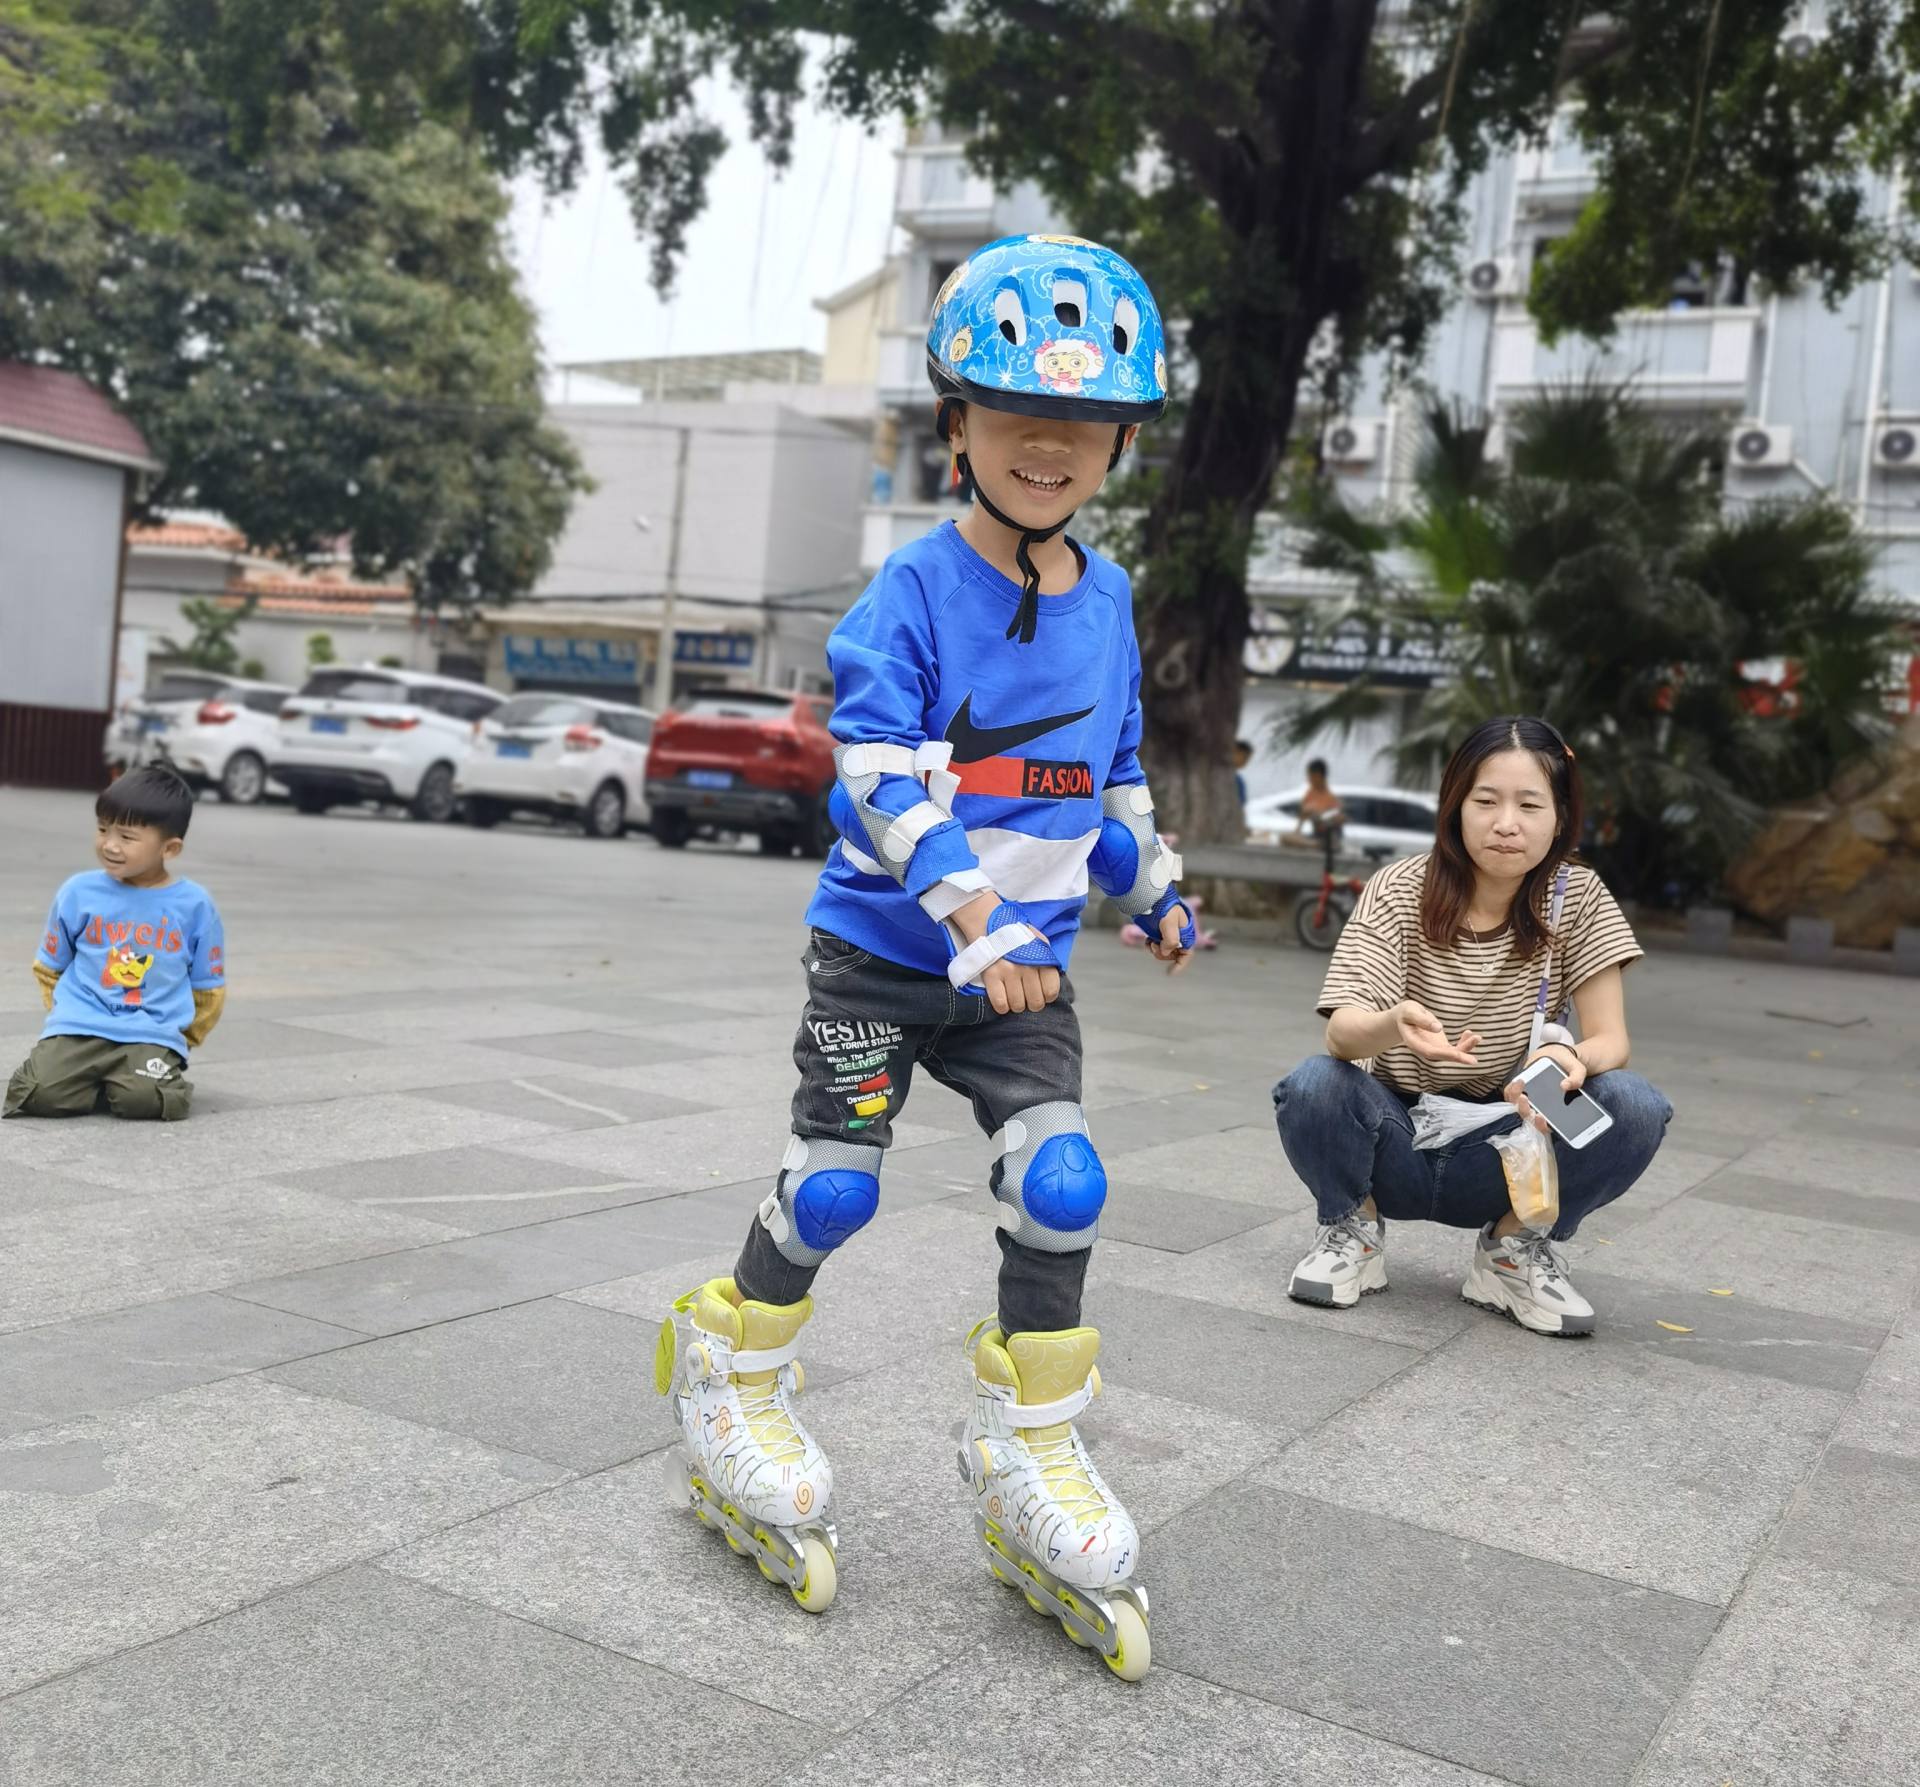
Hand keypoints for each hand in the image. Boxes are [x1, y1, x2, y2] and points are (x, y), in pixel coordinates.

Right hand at [953, 889, 1059, 1013]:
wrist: (990, 921)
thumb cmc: (1016, 935)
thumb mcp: (1039, 943)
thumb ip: (1048, 963)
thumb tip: (1050, 988)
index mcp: (1041, 959)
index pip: (1051, 991)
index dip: (1046, 997)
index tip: (1041, 994)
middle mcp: (1027, 967)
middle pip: (1035, 1002)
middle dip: (1032, 1003)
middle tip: (1026, 997)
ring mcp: (1008, 972)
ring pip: (1018, 1005)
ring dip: (1016, 1005)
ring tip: (1013, 996)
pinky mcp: (991, 976)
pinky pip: (1000, 1004)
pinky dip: (1002, 1006)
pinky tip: (1002, 998)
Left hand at [1147, 905, 1191, 973]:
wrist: (1151, 895)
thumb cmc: (1163, 907)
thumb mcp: (1169, 924)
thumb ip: (1170, 940)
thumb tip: (1165, 951)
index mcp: (1186, 933)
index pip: (1186, 954)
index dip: (1180, 965)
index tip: (1169, 973)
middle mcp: (1179, 934)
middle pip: (1173, 954)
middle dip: (1163, 954)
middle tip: (1154, 946)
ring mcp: (1168, 933)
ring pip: (1164, 949)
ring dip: (1157, 949)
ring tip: (1150, 942)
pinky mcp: (1159, 930)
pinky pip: (1157, 943)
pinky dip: (1152, 945)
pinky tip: (1147, 940)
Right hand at [1390, 999, 1480, 1065]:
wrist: (1404, 1018)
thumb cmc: (1406, 1013)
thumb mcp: (1410, 1012)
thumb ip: (1422, 1020)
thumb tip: (1439, 1028)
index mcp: (1414, 1043)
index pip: (1431, 1052)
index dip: (1446, 1055)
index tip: (1459, 1055)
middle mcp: (1425, 1050)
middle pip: (1443, 1056)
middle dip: (1459, 1057)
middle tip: (1473, 1060)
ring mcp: (1434, 1049)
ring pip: (1452, 1054)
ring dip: (1465, 1048)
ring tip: (1477, 1037)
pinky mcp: (1441, 1046)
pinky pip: (1455, 1049)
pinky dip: (1464, 1043)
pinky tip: (1469, 1032)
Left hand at [1504, 1043, 1581, 1136]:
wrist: (1558, 1056)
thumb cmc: (1568, 1067)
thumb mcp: (1578, 1070)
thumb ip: (1576, 1078)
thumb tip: (1565, 1086)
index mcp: (1555, 1111)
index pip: (1546, 1126)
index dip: (1541, 1125)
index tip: (1540, 1116)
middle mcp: (1540, 1108)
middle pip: (1528, 1117)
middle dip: (1524, 1110)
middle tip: (1524, 1098)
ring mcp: (1529, 1100)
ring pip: (1517, 1106)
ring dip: (1515, 1099)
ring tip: (1520, 1085)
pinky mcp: (1521, 1090)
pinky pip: (1511, 1094)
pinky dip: (1512, 1089)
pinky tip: (1519, 1080)